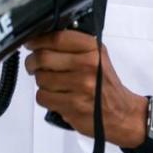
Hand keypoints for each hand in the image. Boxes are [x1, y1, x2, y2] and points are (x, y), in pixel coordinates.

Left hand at [24, 29, 147, 147]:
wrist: (122, 113)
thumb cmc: (104, 84)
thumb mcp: (97, 57)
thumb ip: (73, 46)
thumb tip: (41, 38)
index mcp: (93, 49)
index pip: (57, 38)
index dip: (38, 40)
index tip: (31, 43)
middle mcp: (88, 65)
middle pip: (44, 57)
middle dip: (32, 62)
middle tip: (32, 65)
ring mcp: (81, 86)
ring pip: (41, 78)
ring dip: (41, 81)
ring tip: (51, 83)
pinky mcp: (73, 105)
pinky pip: (43, 97)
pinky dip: (44, 97)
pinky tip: (55, 96)